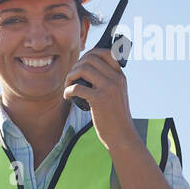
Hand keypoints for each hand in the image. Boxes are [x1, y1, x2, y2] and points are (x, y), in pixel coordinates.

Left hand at [63, 36, 138, 152]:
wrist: (122, 135)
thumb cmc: (115, 117)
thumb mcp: (116, 95)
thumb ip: (108, 82)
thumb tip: (89, 70)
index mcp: (120, 76)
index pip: (105, 53)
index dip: (89, 54)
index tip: (80, 64)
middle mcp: (116, 79)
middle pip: (91, 59)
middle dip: (76, 66)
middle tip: (71, 78)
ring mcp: (108, 88)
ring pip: (83, 69)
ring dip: (70, 76)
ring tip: (68, 86)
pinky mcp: (99, 100)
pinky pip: (77, 87)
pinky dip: (67, 91)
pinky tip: (67, 97)